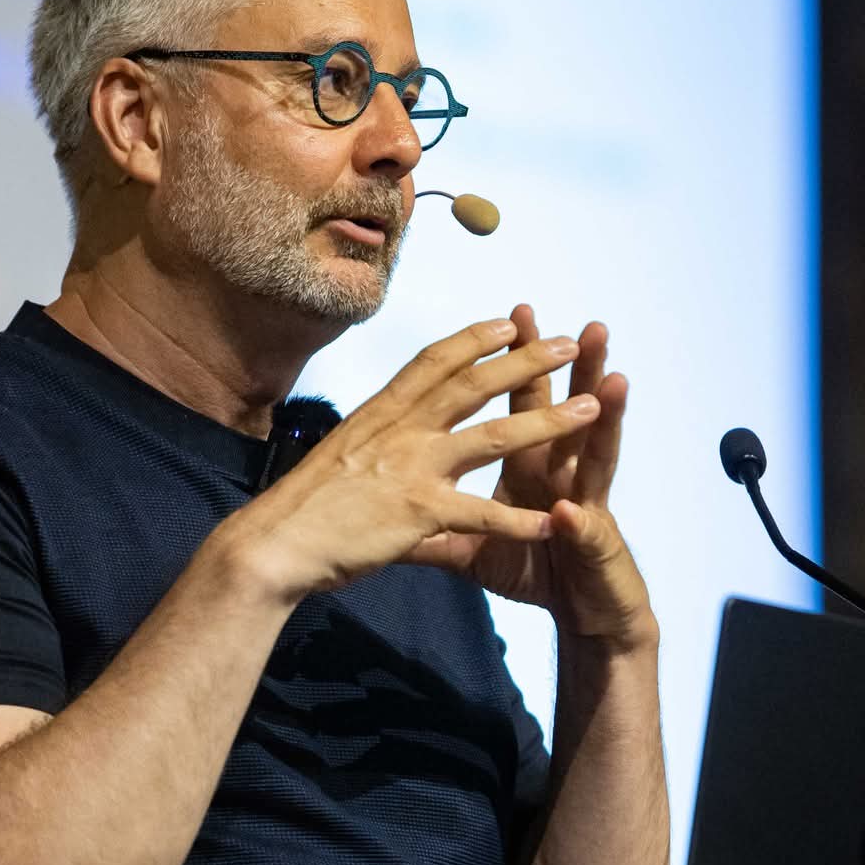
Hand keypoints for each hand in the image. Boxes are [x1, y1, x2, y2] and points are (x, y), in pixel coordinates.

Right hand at [222, 316, 596, 607]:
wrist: (275, 542)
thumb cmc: (303, 506)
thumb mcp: (342, 454)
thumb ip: (374, 441)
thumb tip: (384, 433)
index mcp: (381, 413)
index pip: (434, 362)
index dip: (475, 339)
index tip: (508, 322)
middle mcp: (401, 430)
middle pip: (475, 385)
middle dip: (526, 361)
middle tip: (567, 343)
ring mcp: (412, 468)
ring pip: (493, 437)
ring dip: (546, 421)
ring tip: (589, 410)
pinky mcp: (418, 513)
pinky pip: (481, 513)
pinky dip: (519, 519)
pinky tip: (553, 521)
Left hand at [407, 305, 655, 649]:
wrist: (582, 615)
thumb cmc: (534, 570)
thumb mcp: (473, 545)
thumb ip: (434, 523)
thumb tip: (386, 507)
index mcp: (528, 466)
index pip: (517, 404)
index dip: (508, 367)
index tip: (503, 321)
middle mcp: (561, 474)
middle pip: (559, 411)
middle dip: (560, 368)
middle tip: (559, 324)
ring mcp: (584, 506)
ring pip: (596, 455)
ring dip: (604, 419)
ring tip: (613, 380)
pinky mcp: (595, 549)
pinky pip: (585, 534)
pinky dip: (579, 522)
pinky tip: (574, 508)